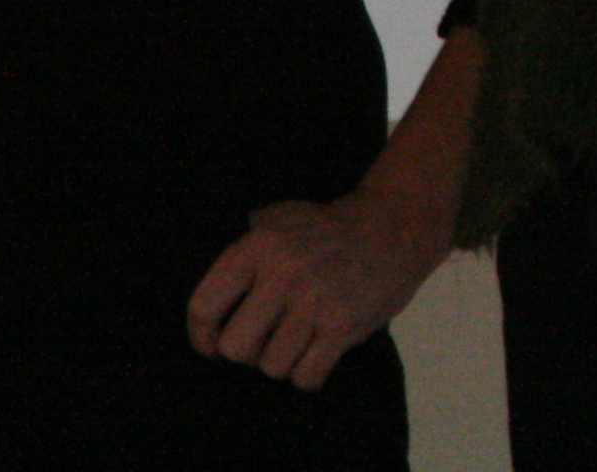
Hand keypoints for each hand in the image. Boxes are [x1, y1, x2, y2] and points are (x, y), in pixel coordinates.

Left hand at [185, 189, 446, 390]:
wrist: (396, 224)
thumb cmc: (329, 229)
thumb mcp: (280, 219)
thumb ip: (243, 250)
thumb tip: (210, 304)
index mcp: (260, 245)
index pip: (204, 306)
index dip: (201, 336)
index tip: (210, 345)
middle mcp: (284, 272)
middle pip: (234, 348)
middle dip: (248, 351)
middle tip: (264, 340)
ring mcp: (315, 300)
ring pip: (271, 367)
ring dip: (283, 361)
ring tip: (298, 340)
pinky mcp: (343, 324)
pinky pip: (306, 376)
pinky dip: (309, 373)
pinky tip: (318, 352)